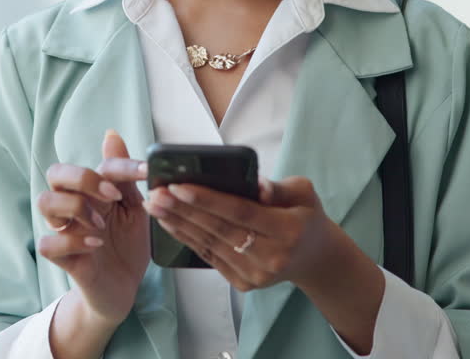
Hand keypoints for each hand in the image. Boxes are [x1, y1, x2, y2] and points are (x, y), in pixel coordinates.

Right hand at [37, 130, 149, 324]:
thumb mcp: (134, 208)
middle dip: (83, 177)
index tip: (147, 171)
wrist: (123, 288)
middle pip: (55, 173)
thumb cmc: (126, 245)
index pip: (96, 165)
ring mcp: (65, 230)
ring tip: (101, 224)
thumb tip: (111, 134)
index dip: (120, 164)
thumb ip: (124, 176)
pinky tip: (96, 245)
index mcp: (92, 191)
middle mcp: (73, 206)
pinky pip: (48, 243)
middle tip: (112, 194)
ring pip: (44, 201)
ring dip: (75, 206)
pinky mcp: (61, 258)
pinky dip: (72, 241)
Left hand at [142, 174, 333, 291]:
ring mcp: (256, 274)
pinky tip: (169, 223)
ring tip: (155, 205)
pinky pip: (210, 257)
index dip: (207, 200)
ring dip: (178, 224)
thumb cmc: (306, 216)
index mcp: (288, 230)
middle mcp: (271, 257)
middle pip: (219, 230)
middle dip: (183, 210)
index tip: (178, 185)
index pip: (240, 213)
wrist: (314, 259)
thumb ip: (280, 187)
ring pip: (210, 245)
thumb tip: (255, 185)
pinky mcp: (243, 283)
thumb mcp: (304, 193)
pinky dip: (186, 239)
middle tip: (156, 193)